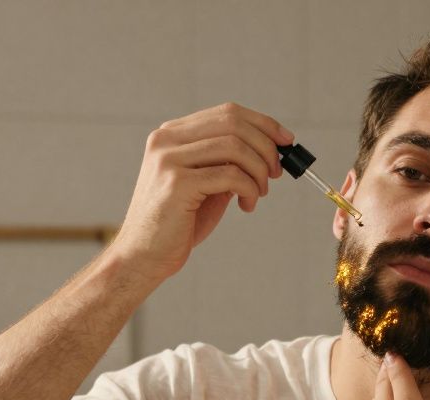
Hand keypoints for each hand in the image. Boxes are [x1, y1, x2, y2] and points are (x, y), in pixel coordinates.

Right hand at [108, 102, 293, 283]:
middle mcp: (166, 140)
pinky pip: (231, 176)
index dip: (263, 124)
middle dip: (266, 147)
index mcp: (172, 134)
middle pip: (233, 123)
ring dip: (259, 172)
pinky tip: (246, 206)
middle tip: (276, 173)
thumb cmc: (176, 224)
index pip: (226, 113)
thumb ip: (228, 164)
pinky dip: (249, 189)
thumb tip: (270, 152)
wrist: (143, 256)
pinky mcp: (177, 183)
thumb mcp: (206, 185)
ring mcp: (169, 159)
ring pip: (235, 147)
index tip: (286, 141)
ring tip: (258, 194)